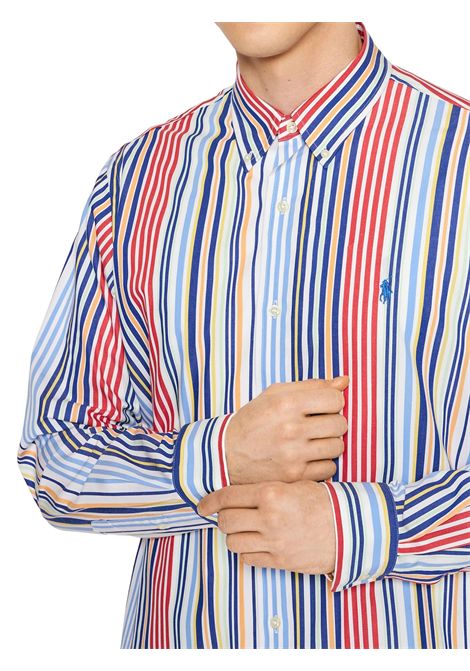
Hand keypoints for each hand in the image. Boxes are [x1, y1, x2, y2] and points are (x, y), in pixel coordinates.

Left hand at [197, 480, 335, 574]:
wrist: (350, 528)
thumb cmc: (322, 502)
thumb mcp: (294, 484)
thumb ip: (265, 489)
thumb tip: (236, 494)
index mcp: (271, 493)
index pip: (227, 496)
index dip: (209, 501)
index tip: (202, 505)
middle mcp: (269, 517)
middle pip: (226, 520)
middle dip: (222, 518)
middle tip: (226, 516)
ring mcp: (273, 541)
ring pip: (233, 542)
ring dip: (234, 536)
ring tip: (243, 530)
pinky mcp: (280, 561)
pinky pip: (248, 559)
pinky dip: (247, 552)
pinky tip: (256, 544)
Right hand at [224, 375, 348, 484]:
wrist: (226, 454)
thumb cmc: (254, 420)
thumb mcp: (275, 394)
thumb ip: (311, 386)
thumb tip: (344, 381)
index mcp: (286, 404)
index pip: (335, 399)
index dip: (332, 402)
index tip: (322, 407)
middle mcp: (291, 429)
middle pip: (340, 424)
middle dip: (333, 422)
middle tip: (317, 425)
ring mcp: (294, 455)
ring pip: (338, 447)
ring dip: (329, 443)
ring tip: (312, 441)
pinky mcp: (295, 476)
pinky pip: (330, 468)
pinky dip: (322, 463)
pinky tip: (308, 458)